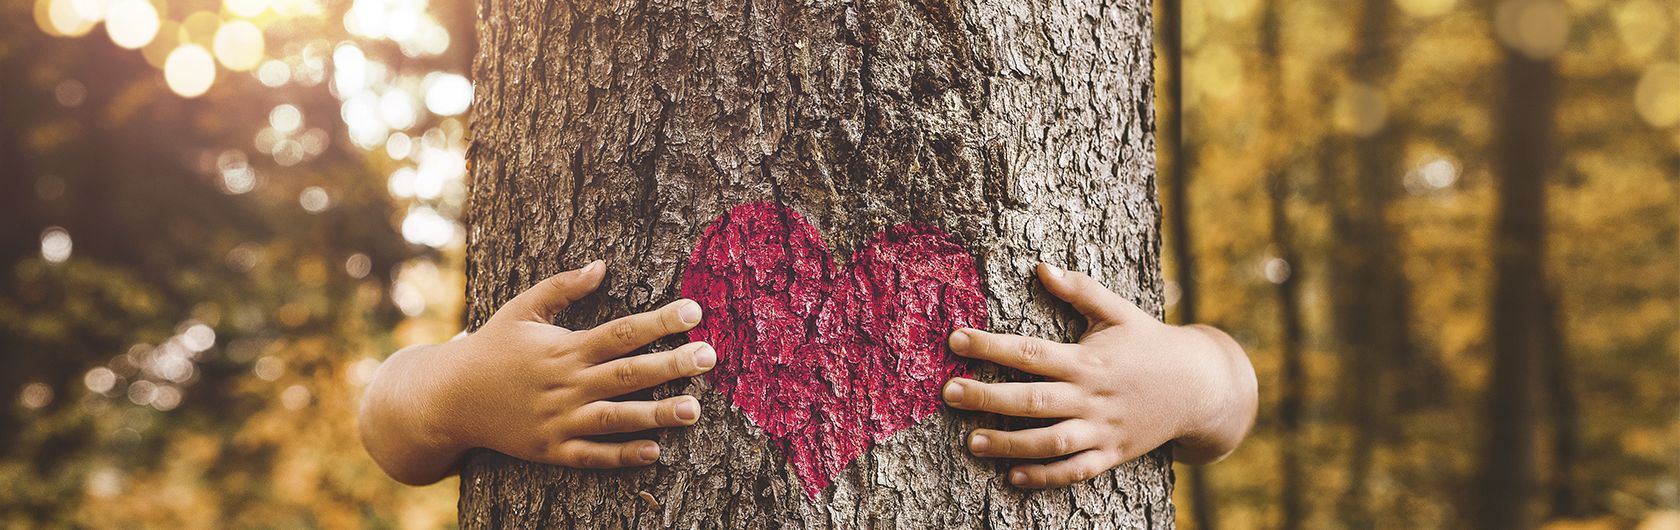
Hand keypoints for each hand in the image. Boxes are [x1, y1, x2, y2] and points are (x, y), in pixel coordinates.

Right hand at [358, 260, 716, 483]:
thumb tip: (602, 265)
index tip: (695, 311)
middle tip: (711, 357)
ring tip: (695, 410)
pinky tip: (655, 451)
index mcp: (564, 347)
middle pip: (628, 374)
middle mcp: (565, 384)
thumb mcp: (522, 308)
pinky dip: (621, 455)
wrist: (448, 398)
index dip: (660, 321)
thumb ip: (563, 288)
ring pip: (616, 418)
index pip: (621, 331)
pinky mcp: (550, 450)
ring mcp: (558, 420)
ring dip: (656, 414)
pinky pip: (591, 455)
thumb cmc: (492, 347)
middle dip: (672, 365)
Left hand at [941, 263, 1256, 488]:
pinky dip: (1046, 476)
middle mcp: (1092, 396)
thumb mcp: (1119, 311)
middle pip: (1032, 399)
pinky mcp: (1112, 454)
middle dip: (987, 397)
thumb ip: (1080, 289)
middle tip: (948, 392)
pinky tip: (1013, 476)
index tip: (955, 339)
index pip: (1030, 352)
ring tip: (971, 442)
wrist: (1201, 387)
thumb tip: (1042, 266)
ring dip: (1009, 444)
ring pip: (1050, 441)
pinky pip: (1076, 470)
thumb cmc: (1151, 343)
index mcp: (1088, 359)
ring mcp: (1103, 429)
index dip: (990, 345)